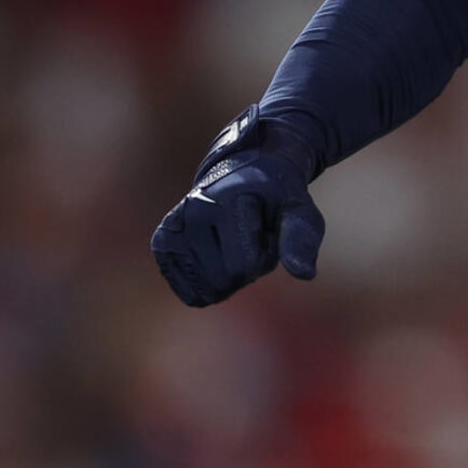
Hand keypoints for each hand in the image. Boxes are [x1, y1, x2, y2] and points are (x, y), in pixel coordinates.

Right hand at [151, 108, 325, 306]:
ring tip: (234, 243)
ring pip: (208, 291)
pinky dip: (210, 283)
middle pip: (225, 280)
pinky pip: (191, 294)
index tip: (267, 229)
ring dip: (230, 277)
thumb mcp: (299, 211)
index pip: (245, 266)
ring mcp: (172, 227)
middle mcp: (191, 211)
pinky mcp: (162, 243)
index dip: (265, 257)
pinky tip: (216, 253)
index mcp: (224, 200)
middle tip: (251, 238)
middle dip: (247, 270)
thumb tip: (305, 275)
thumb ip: (302, 239)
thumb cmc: (277, 197)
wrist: (246, 173)